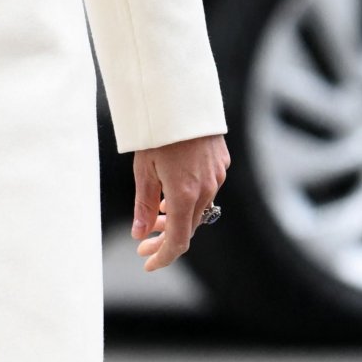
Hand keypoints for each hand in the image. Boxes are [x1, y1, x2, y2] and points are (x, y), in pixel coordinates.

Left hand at [132, 134, 229, 272]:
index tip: (148, 263)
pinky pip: (206, 190)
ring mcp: (217, 176)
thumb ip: (144, 204)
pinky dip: (188, 199)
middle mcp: (205, 189)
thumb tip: (140, 233)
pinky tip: (171, 193)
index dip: (163, 257)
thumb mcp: (143, 169)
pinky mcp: (221, 163)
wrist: (182, 97)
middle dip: (164, 238)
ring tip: (154, 216)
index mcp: (184, 194)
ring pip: (197, 209)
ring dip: (176, 217)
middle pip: (188, 227)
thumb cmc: (157, 131)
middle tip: (143, 243)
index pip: (178, 241)